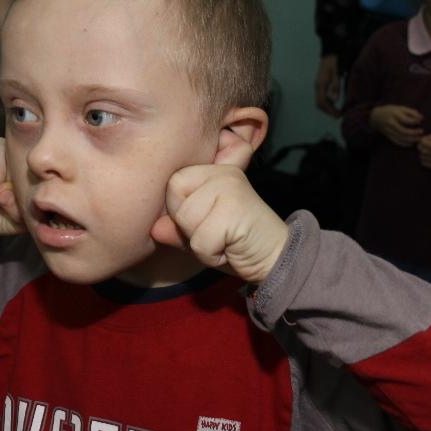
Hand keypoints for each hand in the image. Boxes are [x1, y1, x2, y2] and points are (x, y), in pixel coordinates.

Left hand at [150, 129, 288, 283]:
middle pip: (175, 198)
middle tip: (217, 232)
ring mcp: (229, 186)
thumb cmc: (236, 244)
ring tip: (224, 239)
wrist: (276, 259)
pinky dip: (211, 253)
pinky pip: (200, 239)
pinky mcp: (235, 207)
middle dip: (188, 226)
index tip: (207, 222)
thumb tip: (154, 227)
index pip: (172, 184)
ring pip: (185, 219)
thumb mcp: (199, 235)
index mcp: (211, 171)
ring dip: (200, 242)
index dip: (180, 212)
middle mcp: (221, 172)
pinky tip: (231, 246)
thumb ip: (176, 228)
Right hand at [315, 54, 341, 117]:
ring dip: (328, 108)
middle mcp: (317, 87)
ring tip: (337, 111)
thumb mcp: (336, 74)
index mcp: (321, 85)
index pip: (322, 102)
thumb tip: (335, 100)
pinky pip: (322, 97)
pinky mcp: (320, 85)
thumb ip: (336, 87)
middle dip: (328, 111)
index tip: (338, 115)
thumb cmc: (334, 62)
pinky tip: (334, 103)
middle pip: (319, 104)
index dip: (330, 110)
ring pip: (320, 101)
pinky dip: (327, 103)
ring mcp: (318, 86)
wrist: (329, 54)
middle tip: (338, 115)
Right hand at [369, 104, 423, 146]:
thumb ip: (411, 112)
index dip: (415, 121)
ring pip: (401, 138)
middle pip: (403, 131)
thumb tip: (421, 117)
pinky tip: (411, 143)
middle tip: (421, 132)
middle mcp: (391, 123)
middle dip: (414, 133)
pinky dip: (405, 144)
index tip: (421, 120)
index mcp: (394, 114)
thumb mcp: (400, 107)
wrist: (376, 116)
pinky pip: (397, 142)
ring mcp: (389, 130)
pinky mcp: (388, 136)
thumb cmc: (390, 111)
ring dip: (411, 140)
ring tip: (419, 139)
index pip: (406, 120)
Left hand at [417, 134, 430, 171]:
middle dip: (420, 147)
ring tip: (425, 151)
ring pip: (422, 157)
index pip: (426, 143)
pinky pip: (425, 164)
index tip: (422, 140)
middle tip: (421, 146)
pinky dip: (423, 160)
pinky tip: (427, 157)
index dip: (421, 141)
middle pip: (423, 151)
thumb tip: (422, 138)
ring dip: (421, 153)